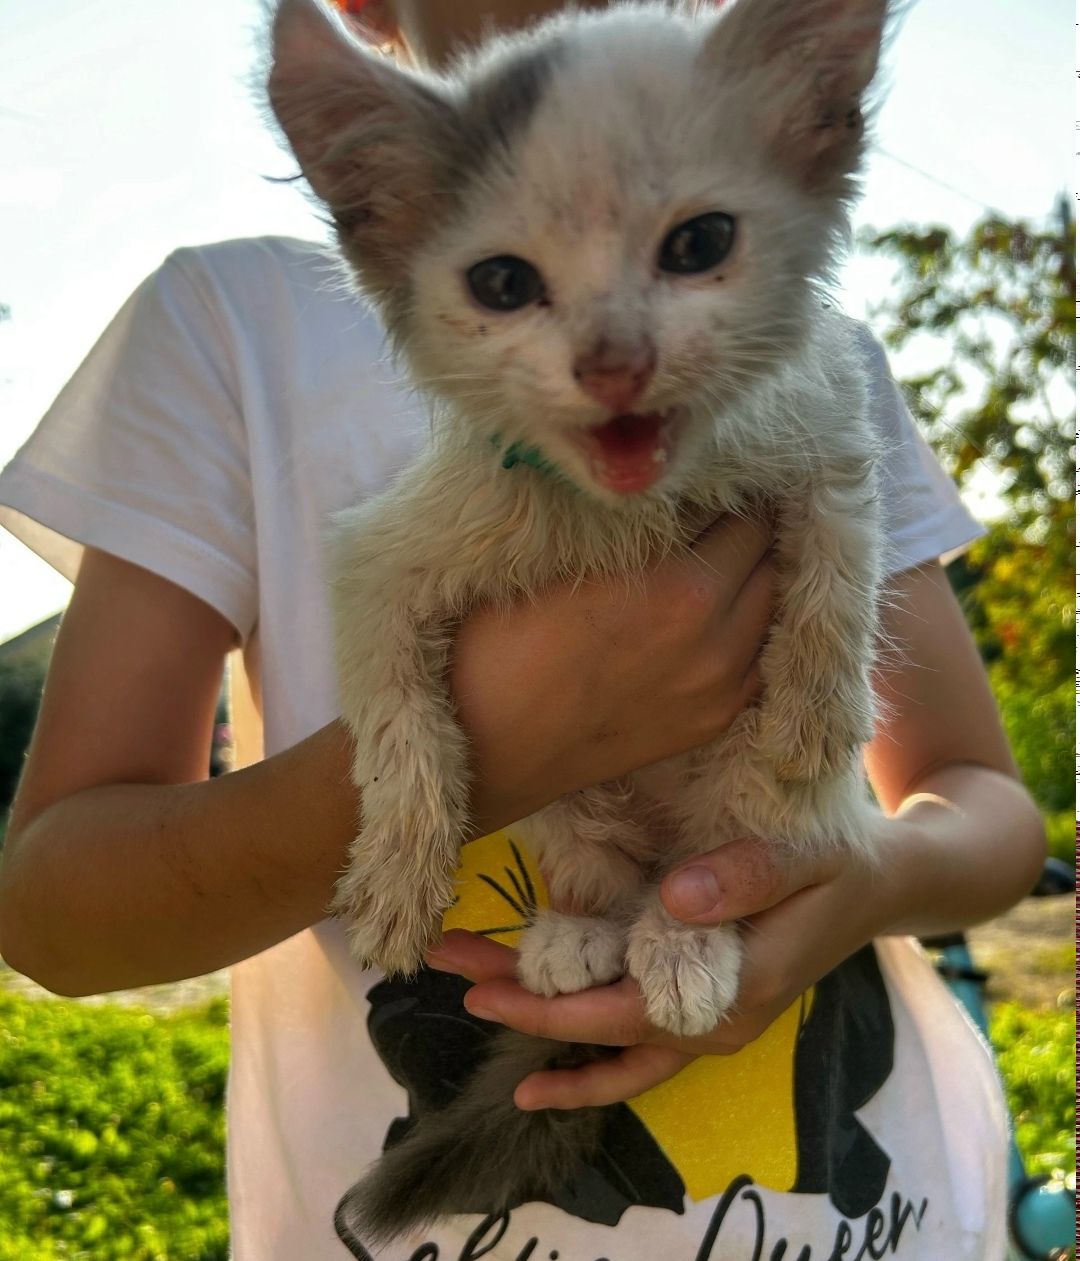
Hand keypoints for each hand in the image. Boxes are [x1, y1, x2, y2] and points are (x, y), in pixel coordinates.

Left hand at [428, 832, 901, 1108]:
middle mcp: (714, 1021)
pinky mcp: (701, 1006)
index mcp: (735, 987)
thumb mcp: (810, 855)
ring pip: (611, 1045)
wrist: (878, 885)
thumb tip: (674, 900)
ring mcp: (707, 1022)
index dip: (552, 1008)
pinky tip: (539, 1077)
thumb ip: (750, 875)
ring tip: (466, 991)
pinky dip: (588, 1065)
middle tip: (445, 965)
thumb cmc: (842, 862)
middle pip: (601, 1031)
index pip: (624, 1012)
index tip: (485, 989)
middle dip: (521, 1004)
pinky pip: (635, 1050)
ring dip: (540, 1023)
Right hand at [453, 515, 774, 835]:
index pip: (749, 516)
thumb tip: (675, 490)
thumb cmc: (503, 642)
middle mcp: (717, 641)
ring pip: (769, 611)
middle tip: (712, 522)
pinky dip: (744, 634)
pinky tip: (710, 622)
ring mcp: (719, 689)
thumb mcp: (562, 558)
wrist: (486, 743)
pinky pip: (756, 661)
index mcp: (683, 590)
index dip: (730, 496)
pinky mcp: (710, 723)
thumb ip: (635, 525)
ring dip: (749, 585)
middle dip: (746, 537)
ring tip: (713, 569)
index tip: (710, 488)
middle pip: (769, 562)